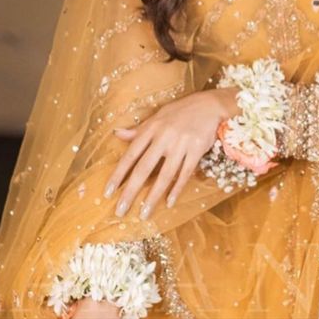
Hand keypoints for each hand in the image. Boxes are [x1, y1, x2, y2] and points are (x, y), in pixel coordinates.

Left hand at [103, 87, 240, 220]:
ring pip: (165, 175)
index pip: (130, 155)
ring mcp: (180, 144)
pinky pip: (185, 173)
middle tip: (120, 211)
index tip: (108, 192)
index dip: (118, 174)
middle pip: (144, 168)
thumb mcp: (157, 117)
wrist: (210, 105)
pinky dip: (177, 189)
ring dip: (153, 196)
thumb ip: (138, 130)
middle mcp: (163, 137)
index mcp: (150, 129)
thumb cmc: (181, 111)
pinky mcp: (196, 150)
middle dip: (131, 191)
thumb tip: (117, 134)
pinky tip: (170, 202)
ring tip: (144, 213)